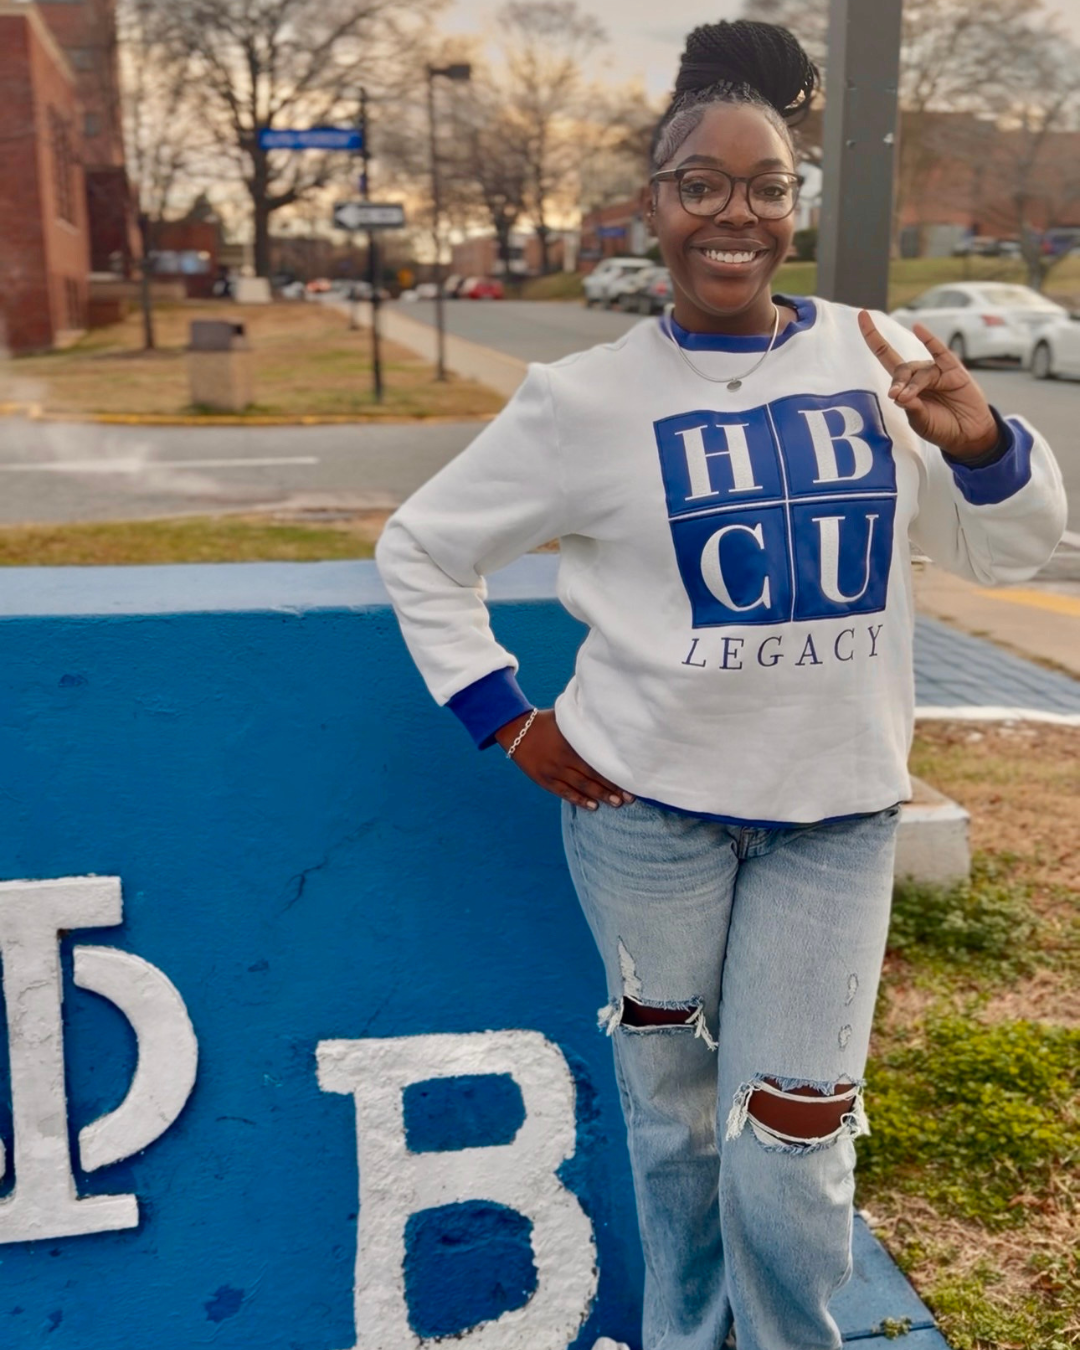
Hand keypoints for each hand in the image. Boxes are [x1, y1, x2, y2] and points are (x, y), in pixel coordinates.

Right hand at [494, 709, 634, 809]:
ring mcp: (553, 770)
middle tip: (630, 797)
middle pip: (592, 775)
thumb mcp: (565, 718)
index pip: (597, 760)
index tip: (630, 779)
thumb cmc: (545, 721)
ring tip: (617, 803)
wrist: (515, 729)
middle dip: (612, 787)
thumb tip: (605, 719)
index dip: (614, 771)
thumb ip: (583, 723)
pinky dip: (579, 800)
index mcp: (571, 742)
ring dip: (600, 796)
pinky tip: (593, 806)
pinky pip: (564, 792)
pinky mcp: (544, 779)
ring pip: (581, 786)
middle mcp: (564, 757)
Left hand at [858, 311, 998, 460]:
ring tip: (911, 399)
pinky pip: (940, 352)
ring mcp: (937, 371)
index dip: (873, 337)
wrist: (967, 434)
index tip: (861, 315)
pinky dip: (929, 340)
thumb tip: (899, 395)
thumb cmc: (941, 427)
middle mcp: (920, 373)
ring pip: (920, 372)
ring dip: (913, 385)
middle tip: (898, 397)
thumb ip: (910, 407)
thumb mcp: (920, 421)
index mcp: (906, 384)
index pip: (886, 355)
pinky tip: (918, 328)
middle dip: (898, 383)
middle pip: (902, 369)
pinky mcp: (954, 370)